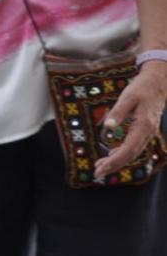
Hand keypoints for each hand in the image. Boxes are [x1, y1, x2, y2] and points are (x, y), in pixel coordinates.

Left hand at [95, 64, 166, 178]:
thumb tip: (108, 126)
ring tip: (100, 167)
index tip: (101, 168)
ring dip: (117, 161)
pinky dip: (122, 153)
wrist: (158, 82)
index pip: (128, 149)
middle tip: (97, 173)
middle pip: (130, 154)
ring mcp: (148, 132)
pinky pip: (134, 146)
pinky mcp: (145, 130)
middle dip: (114, 165)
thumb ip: (118, 112)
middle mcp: (147, 132)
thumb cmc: (142, 88)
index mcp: (143, 126)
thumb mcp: (128, 97)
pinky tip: (111, 155)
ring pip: (133, 152)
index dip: (114, 161)